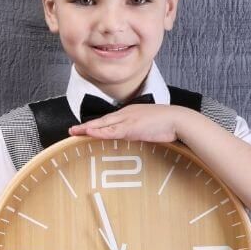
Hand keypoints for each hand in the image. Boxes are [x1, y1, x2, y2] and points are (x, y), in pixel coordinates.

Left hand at [68, 103, 192, 141]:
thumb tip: (134, 136)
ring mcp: (128, 119)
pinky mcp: (131, 127)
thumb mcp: (149, 127)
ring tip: (74, 132)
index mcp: (131, 113)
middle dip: (86, 126)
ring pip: (104, 125)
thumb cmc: (168, 124)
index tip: (85, 129)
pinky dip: (99, 131)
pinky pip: (111, 131)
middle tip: (72, 130)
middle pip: (102, 120)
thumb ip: (139, 131)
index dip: (96, 125)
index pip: (109, 120)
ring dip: (88, 129)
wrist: (178, 119)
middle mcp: (126, 113)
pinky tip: (88, 132)